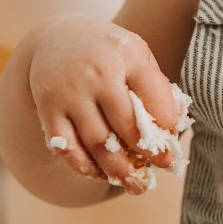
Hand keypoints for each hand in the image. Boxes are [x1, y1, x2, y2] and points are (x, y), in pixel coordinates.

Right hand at [27, 15, 189, 193]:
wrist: (55, 38)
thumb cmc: (107, 53)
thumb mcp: (135, 53)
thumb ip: (153, 85)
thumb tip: (171, 129)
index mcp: (126, 55)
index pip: (154, 94)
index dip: (167, 122)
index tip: (173, 138)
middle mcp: (97, 73)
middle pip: (127, 124)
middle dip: (149, 152)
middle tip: (164, 166)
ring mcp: (71, 92)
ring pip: (97, 142)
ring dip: (119, 169)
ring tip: (137, 185)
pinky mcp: (48, 108)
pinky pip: (67, 147)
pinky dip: (84, 166)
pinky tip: (100, 174)